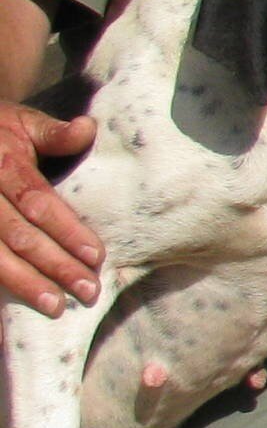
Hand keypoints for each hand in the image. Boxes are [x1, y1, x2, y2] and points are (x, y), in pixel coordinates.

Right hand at [0, 101, 101, 315]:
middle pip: (19, 236)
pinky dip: (1, 282)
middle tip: (87, 290)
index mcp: (4, 166)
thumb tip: (87, 129)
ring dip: (25, 283)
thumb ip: (53, 132)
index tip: (95, 256)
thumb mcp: (22, 122)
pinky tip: (20, 303)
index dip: (66, 230)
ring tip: (56, 306)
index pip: (38, 203)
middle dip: (54, 266)